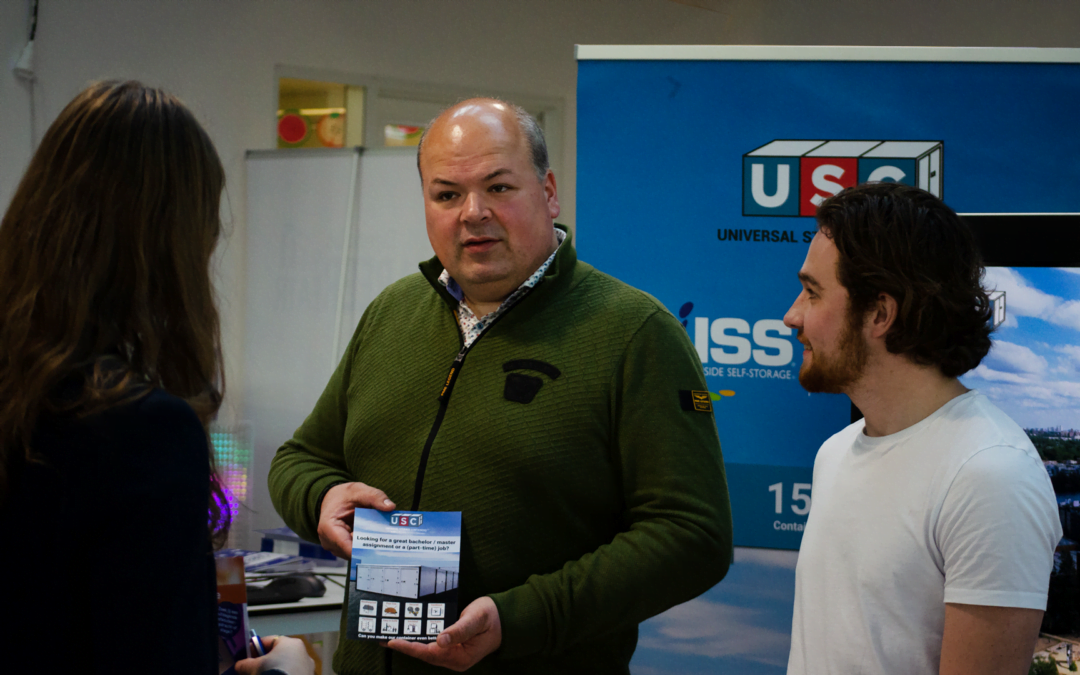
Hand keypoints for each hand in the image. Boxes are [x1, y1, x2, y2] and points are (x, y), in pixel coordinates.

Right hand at [234, 635, 314, 674]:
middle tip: (254, 668)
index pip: (269, 641)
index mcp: (290, 642)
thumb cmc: (272, 672)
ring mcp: (307, 665)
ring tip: (264, 674)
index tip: (247, 656)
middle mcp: (302, 651)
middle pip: (279, 653)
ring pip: (287, 664)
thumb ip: (245, 664)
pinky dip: (284, 674)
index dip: (256, 648)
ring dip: (275, 668)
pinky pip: (292, 672)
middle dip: (266, 660)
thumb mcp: (254, 667)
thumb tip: (239, 664)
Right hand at [317, 482, 395, 558]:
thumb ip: (375, 497)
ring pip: (354, 554)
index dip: (364, 551)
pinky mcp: (340, 548)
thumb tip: (390, 507)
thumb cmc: (344, 495)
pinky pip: (354, 552)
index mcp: (329, 528)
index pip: (347, 547)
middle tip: (390, 546)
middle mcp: (329, 541)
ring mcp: (334, 547)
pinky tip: (378, 541)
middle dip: (370, 549)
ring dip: (368, 549)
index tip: (381, 551)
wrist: (333, 498)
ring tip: (386, 542)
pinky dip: (365, 547)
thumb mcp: (359, 491)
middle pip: (352, 553)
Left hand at [387, 596, 501, 670]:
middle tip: (382, 637)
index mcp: (460, 656)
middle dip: (404, 646)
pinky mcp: (451, 648)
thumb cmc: (492, 618)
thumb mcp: (477, 619)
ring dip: (409, 644)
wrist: (505, 620)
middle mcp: (454, 659)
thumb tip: (441, 640)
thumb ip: (460, 630)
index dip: (410, 647)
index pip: (429, 653)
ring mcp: (453, 655)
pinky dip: (419, 640)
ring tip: (389, 635)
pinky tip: (408, 633)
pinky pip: (431, 646)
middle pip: (424, 654)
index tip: (393, 641)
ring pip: (426, 651)